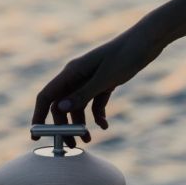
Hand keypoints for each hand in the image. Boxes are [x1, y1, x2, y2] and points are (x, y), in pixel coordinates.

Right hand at [31, 0, 185, 141]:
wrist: (148, 40)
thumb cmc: (126, 55)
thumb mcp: (105, 78)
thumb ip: (82, 95)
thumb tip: (60, 110)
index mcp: (71, 72)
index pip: (47, 96)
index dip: (39, 116)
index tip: (36, 136)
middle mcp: (76, 76)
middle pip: (61, 106)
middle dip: (63, 126)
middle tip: (71, 145)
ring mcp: (89, 79)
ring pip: (76, 106)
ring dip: (80, 124)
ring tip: (88, 140)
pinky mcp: (103, 82)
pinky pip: (93, 103)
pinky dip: (97, 115)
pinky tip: (105, 125)